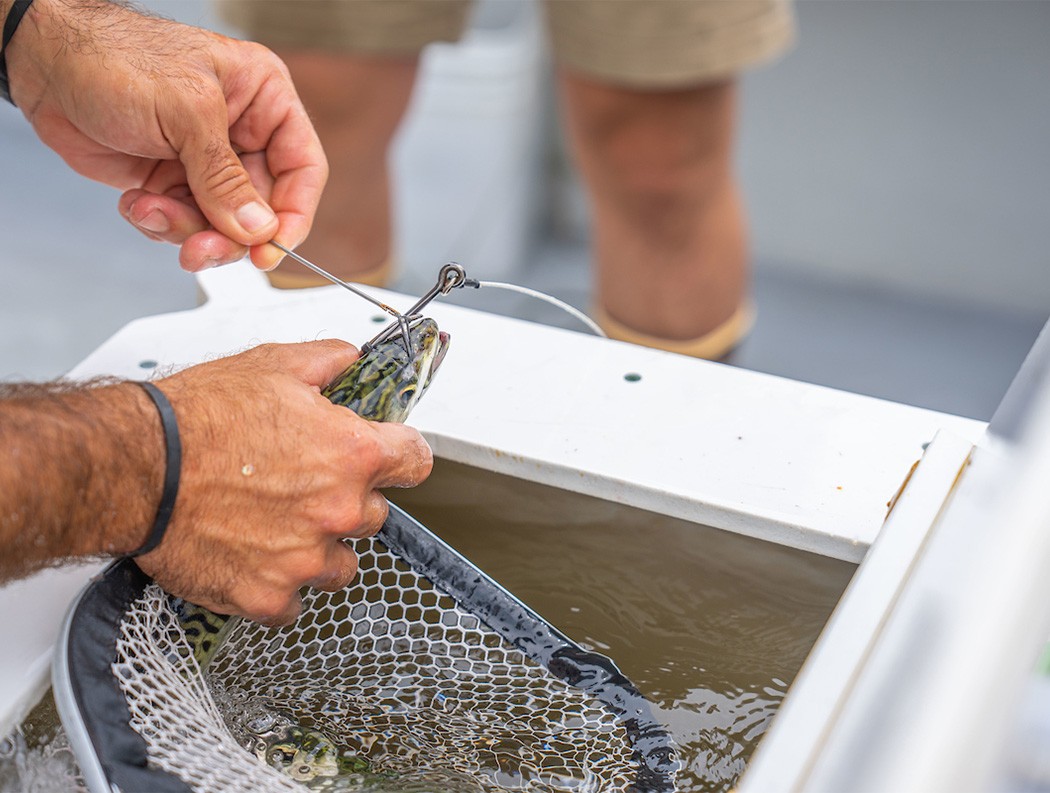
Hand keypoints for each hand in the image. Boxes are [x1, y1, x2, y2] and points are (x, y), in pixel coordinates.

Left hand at [4, 0, 326, 270]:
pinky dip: (159, 224)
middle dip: (229, 235)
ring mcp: (206, 161)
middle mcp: (242, 133)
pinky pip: (184, 224)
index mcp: (264, 99)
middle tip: (202, 250)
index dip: (292, 215)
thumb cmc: (116, 58)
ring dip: (186, 230)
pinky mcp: (173, 181)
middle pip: (262, 208)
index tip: (270, 250)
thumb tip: (258, 230)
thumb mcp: (186, 114)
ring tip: (151, 212)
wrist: (45, 64)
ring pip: (223, 224)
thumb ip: (225, 178)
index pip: (303, 169)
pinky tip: (135, 201)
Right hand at [134, 340, 432, 623]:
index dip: (401, 455)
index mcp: (351, 453)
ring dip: (319, 548)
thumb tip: (353, 358)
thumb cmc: (197, 418)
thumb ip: (328, 361)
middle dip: (346, 501)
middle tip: (300, 486)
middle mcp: (338, 510)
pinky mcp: (267, 596)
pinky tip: (251, 558)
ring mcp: (305, 559)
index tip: (389, 458)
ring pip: (341, 564)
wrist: (137, 467)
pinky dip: (277, 585)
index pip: (416, 462)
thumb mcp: (272, 365)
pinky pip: (293, 603)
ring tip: (275, 525)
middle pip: (374, 514)